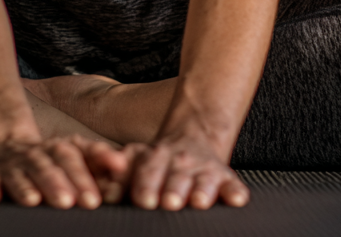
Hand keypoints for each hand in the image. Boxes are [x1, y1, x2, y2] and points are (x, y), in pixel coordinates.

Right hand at [0, 134, 125, 208]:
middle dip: (57, 182)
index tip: (95, 200)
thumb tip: (124, 165)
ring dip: (25, 185)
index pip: (75, 158)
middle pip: (48, 164)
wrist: (6, 144)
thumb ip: (99, 159)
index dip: (84, 176)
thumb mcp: (75, 154)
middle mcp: (37, 154)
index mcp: (60, 149)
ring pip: (20, 172)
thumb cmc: (50, 159)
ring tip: (32, 200)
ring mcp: (11, 163)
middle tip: (69, 202)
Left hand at [120, 134, 249, 210]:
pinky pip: (232, 183)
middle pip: (176, 175)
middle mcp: (181, 161)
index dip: (146, 183)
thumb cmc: (160, 161)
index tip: (144, 200)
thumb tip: (103, 188)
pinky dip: (234, 191)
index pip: (148, 169)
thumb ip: (119, 171)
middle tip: (169, 202)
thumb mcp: (138, 159)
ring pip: (203, 179)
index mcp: (155, 156)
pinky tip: (237, 199)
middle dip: (173, 188)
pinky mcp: (225, 177)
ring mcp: (204, 168)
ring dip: (201, 189)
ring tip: (198, 201)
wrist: (194, 137)